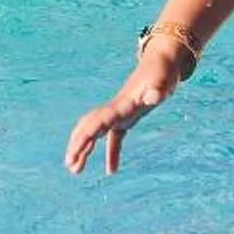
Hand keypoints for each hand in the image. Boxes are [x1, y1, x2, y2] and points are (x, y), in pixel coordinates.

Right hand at [64, 49, 183, 175]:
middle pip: (90, 127)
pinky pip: (114, 138)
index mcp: (120, 104)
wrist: (162, 61)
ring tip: (76, 170)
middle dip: (78, 145)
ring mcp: (120, 113)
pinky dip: (111, 153)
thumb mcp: (163, 80)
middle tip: (69, 165)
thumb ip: (157, 89)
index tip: (73, 154)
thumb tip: (153, 97)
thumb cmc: (162, 71)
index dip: (84, 138)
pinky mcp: (127, 117)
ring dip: (85, 149)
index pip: (97, 122)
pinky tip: (111, 171)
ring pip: (96, 133)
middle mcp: (115, 109)